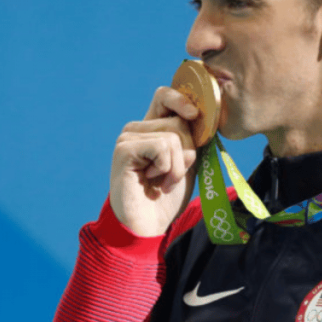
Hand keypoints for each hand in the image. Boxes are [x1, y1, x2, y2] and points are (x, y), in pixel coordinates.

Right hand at [109, 87, 199, 236]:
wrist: (147, 225)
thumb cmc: (165, 197)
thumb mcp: (186, 164)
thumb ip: (192, 140)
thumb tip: (197, 117)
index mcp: (151, 129)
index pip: (165, 96)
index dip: (182, 99)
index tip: (194, 115)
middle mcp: (137, 129)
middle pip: (179, 121)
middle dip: (187, 151)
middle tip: (171, 176)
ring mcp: (128, 137)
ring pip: (173, 136)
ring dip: (177, 166)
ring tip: (162, 182)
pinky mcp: (124, 149)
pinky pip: (162, 146)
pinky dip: (166, 168)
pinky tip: (152, 181)